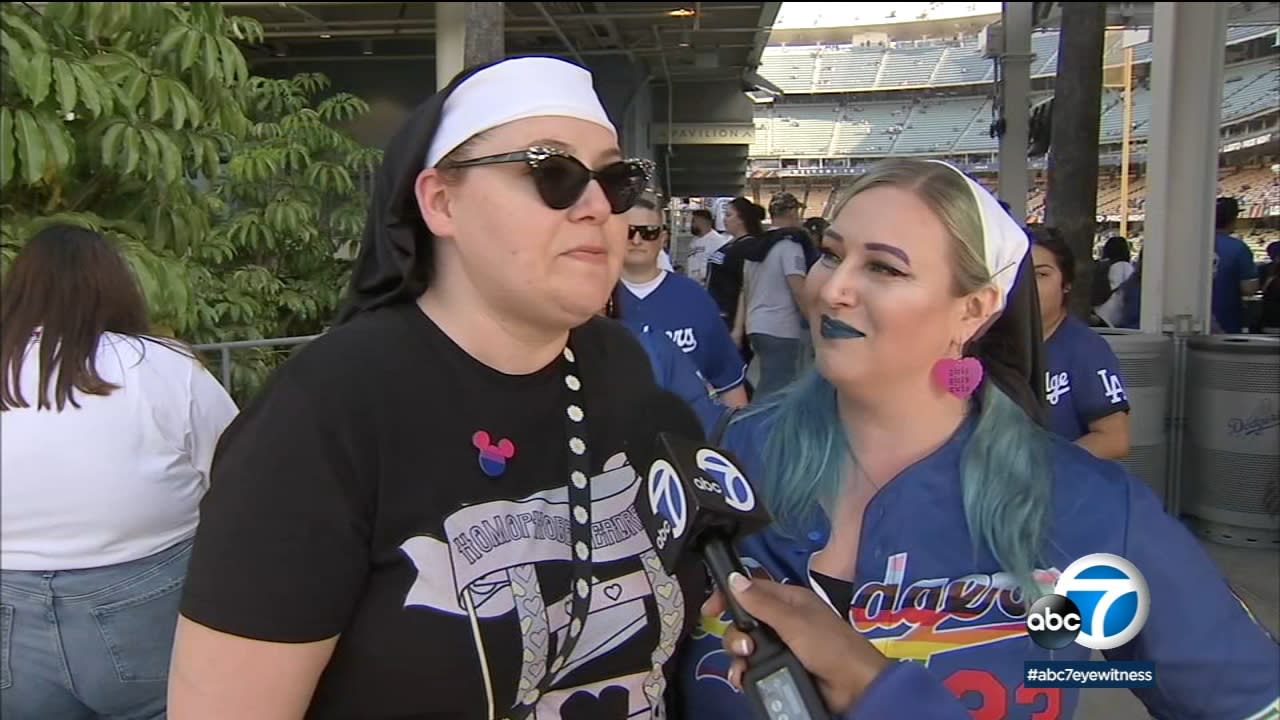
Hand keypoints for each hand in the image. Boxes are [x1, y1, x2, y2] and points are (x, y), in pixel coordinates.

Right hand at [702, 572, 890, 713]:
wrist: (855, 687)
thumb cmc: (829, 645)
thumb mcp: (794, 621)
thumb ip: (762, 603)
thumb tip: (734, 578)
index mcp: (788, 600)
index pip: (751, 590)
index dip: (728, 596)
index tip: (709, 609)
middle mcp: (781, 621)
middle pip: (743, 622)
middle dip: (736, 635)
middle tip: (745, 648)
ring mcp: (780, 646)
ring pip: (744, 646)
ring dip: (738, 657)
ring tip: (745, 667)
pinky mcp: (779, 668)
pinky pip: (752, 667)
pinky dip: (745, 673)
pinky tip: (744, 679)